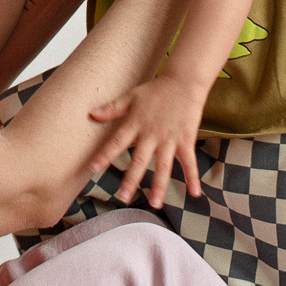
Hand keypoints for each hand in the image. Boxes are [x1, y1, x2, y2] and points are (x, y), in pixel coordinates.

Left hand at [89, 73, 204, 207]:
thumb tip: (91, 114)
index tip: (93, 168)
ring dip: (160, 185)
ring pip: (163, 166)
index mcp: (136, 123)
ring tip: (155, 204)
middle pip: (139, 159)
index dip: (105, 154)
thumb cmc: (156, 90)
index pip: (117, 141)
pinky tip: (195, 193)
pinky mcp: (186, 140)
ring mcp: (169, 138)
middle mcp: (152, 134)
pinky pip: (189, 161)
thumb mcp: (131, 96)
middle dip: (131, 179)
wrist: (184, 81)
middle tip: (122, 197)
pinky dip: (193, 177)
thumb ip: (112, 108)